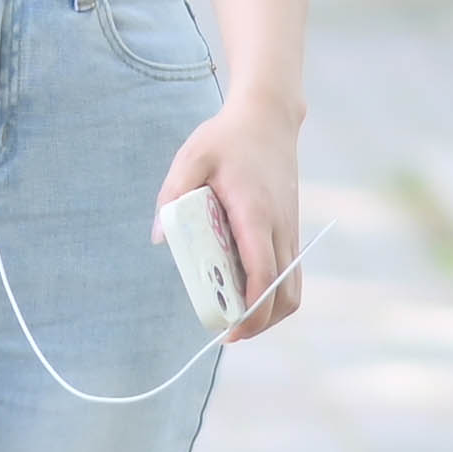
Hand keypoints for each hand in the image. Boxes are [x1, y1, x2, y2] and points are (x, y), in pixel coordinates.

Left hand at [161, 104, 304, 341]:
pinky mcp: (291, 230)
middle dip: (259, 322)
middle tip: (227, 333)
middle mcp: (280, 227)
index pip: (262, 274)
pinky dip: (275, 295)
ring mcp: (290, 230)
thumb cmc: (227, 138)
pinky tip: (249, 296)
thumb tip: (160, 237)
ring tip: (238, 319)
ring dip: (270, 313)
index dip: (250, 309)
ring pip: (293, 289)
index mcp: (256, 214)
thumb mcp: (192, 157)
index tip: (228, 329)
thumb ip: (172, 194)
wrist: (268, 118)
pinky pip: (292, 275)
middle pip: (283, 293)